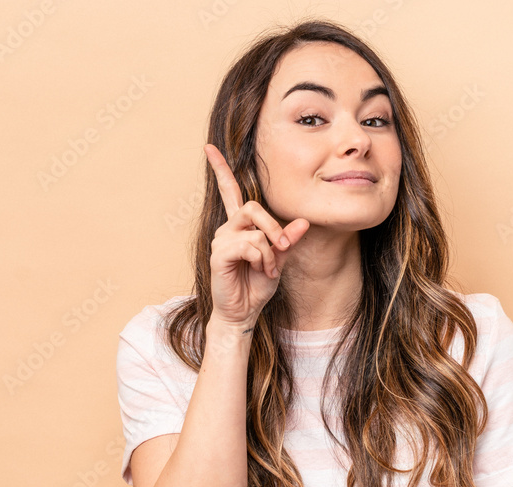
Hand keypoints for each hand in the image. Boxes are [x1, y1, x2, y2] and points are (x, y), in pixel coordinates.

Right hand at [203, 143, 308, 329]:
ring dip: (269, 250)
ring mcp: (221, 240)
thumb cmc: (257, 286)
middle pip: (252, 206)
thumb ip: (287, 240)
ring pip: (255, 228)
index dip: (220, 170)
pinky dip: (261, 258)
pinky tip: (259, 270)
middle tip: (284, 247)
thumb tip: (303, 223)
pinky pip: (249, 245)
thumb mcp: (279, 260)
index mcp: (240, 226)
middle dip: (274, 227)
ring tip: (268, 268)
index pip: (229, 192)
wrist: (244, 312)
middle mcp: (227, 229)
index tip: (209, 148)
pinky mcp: (219, 254)